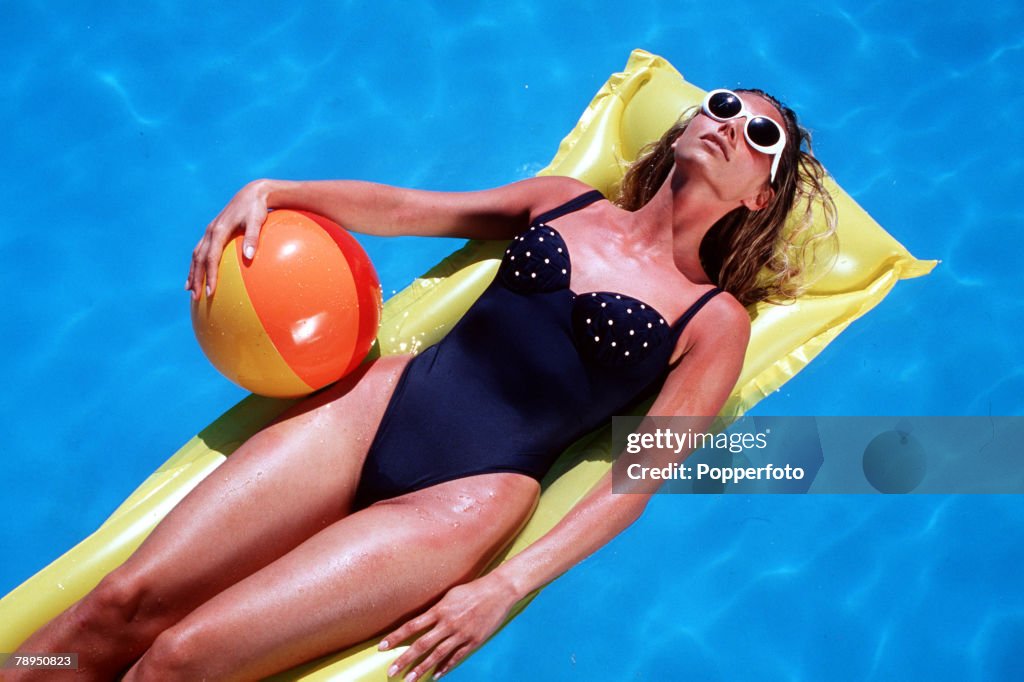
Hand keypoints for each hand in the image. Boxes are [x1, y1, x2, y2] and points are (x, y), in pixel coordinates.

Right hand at [186, 179, 271, 299]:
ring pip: (196, 255)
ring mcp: (210, 231)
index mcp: (218, 231)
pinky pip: (202, 250)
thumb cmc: (256, 209)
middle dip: (196, 278)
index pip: (211, 258)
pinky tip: (200, 274)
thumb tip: (249, 257)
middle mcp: (210, 232)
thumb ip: (252, 238)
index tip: (210, 292)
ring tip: (190, 289)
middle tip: (196, 297)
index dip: (209, 275)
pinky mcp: (213, 232)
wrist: (252, 194)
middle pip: (198, 259)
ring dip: (192, 272)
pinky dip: (198, 263)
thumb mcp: (257, 221)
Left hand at [378, 576, 515, 680]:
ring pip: (437, 655)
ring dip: (421, 669)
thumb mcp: (449, 595)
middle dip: (404, 659)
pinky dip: (445, 668)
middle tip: (391, 672)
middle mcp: (448, 623)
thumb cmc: (473, 590)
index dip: (395, 637)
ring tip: (409, 680)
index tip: (382, 647)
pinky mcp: (474, 641)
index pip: (412, 626)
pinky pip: (456, 657)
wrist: (499, 591)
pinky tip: (435, 676)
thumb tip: (421, 620)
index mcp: (440, 609)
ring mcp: (461, 633)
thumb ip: (435, 609)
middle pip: (421, 644)